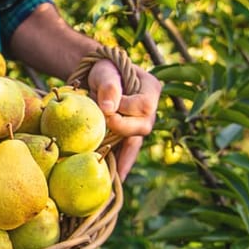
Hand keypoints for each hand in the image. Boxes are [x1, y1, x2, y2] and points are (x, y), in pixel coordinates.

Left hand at [88, 59, 161, 178]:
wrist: (97, 75)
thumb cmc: (104, 69)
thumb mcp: (105, 72)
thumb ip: (108, 86)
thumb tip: (108, 109)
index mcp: (151, 89)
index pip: (143, 106)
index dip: (125, 109)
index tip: (105, 107)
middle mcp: (150, 110)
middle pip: (141, 127)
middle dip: (121, 132)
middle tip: (100, 133)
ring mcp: (140, 124)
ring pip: (135, 144)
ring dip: (124, 160)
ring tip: (114, 179)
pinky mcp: (129, 134)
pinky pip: (126, 151)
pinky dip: (119, 163)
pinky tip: (113, 179)